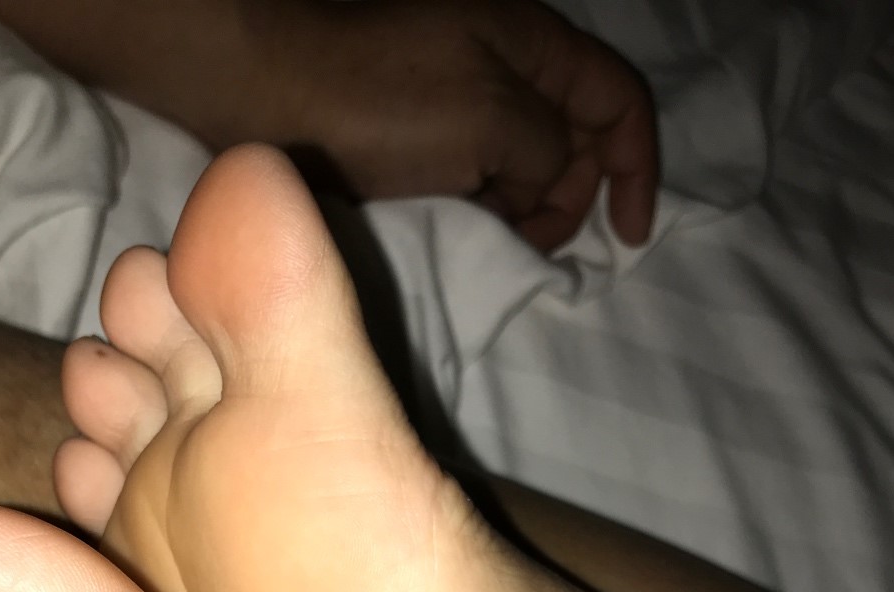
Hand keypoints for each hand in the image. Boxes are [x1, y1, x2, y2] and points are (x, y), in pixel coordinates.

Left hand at [281, 0, 658, 247]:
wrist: (258, 88)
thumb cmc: (375, 100)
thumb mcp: (489, 120)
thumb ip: (547, 150)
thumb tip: (547, 183)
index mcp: (533, 43)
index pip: (618, 101)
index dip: (636, 168)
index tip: (627, 240)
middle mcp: (503, 62)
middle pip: (574, 139)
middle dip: (570, 198)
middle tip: (532, 246)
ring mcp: (457, 96)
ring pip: (524, 163)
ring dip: (523, 210)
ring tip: (490, 238)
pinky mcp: (416, 131)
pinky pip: (477, 174)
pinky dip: (483, 208)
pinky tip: (459, 230)